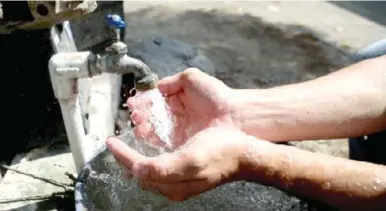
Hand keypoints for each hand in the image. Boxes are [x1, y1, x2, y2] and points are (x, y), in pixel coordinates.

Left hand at [106, 126, 254, 200]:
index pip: (138, 170)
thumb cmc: (221, 153)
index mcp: (172, 184)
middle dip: (125, 157)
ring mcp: (179, 180)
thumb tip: (136, 168)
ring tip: (128, 143)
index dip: (122, 155)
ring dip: (135, 156)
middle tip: (116, 142)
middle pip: (140, 173)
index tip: (111, 141)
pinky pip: (158, 167)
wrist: (243, 153)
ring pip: (148, 170)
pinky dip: (148, 156)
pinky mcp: (185, 173)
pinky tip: (148, 147)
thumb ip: (162, 168)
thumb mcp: (191, 159)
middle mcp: (173, 185)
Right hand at [128, 68, 235, 147]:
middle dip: (140, 116)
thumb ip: (171, 81)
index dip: (143, 102)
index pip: (154, 101)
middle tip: (135, 115)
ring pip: (155, 129)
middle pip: (152, 117)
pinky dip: (153, 138)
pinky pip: (163, 141)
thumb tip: (155, 86)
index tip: (134, 102)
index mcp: (177, 99)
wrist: (234, 116)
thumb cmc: (216, 95)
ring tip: (138, 124)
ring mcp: (178, 130)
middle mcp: (176, 115)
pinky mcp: (182, 143)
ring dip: (143, 127)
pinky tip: (146, 134)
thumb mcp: (192, 78)